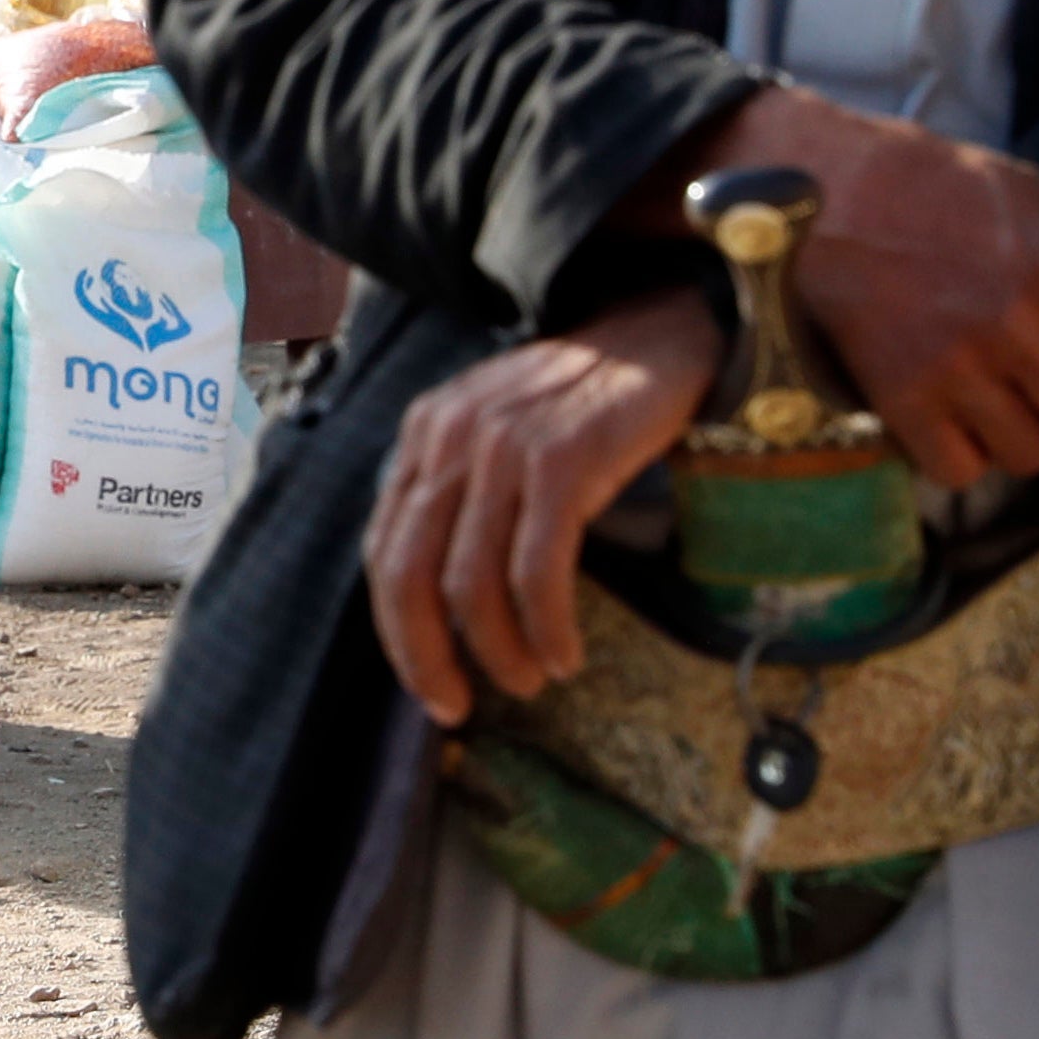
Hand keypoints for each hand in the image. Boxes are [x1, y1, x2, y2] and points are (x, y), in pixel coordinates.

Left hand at [367, 291, 721, 726]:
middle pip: (410, 575)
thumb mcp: (495, 438)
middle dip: (428, 656)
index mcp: (423, 436)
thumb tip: (442, 614)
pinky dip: (546, 628)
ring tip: (533, 679)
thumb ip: (459, 501)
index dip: (399, 633)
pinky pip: (538, 570)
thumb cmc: (577, 407)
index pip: (384, 553)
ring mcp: (503, 446)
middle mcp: (449, 437)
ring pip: (474, 582)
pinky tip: (565, 655)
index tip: (430, 687)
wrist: (654, 334)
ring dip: (501, 651)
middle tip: (460, 705)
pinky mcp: (561, 460)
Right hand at [645, 85, 1038, 487]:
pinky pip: (962, 469)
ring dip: (1024, 434)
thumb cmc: (945, 191)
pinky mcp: (902, 395)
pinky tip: (949, 412)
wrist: (827, 190)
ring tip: (995, 392)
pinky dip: (963, 452)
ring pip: (1034, 455)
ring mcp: (959, 363)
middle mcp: (1022, 321)